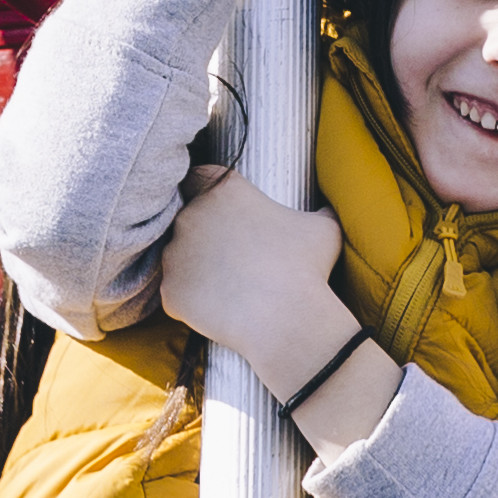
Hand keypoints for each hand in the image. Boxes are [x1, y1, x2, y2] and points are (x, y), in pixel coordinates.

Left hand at [159, 146, 361, 401]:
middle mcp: (192, 214)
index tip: (219, 212)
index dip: (204, 192)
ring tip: (224, 286)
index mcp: (223, 189)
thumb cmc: (308, 269)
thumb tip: (328, 208)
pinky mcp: (170, 290)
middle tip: (228, 257)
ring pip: (177, 256)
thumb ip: (319, 208)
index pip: (197, 176)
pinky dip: (190, 301)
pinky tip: (215, 308)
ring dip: (193, 267)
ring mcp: (176, 253)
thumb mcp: (324, 226)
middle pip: (185, 218)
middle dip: (201, 234)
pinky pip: (174, 292)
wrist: (288, 321)